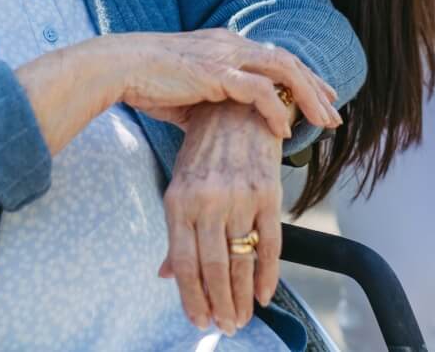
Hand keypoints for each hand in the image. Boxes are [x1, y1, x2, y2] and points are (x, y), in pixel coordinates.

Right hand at [115, 29, 340, 138]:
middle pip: (288, 61)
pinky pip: (258, 91)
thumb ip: (209, 102)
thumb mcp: (187, 90)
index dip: (301, 76)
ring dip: (308, 96)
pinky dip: (276, 109)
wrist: (120, 67)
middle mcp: (231, 44)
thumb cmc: (146, 81)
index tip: (320, 96)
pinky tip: (286, 129)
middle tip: (334, 112)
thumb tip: (217, 125)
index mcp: (225, 44)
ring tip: (324, 121)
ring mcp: (226, 56)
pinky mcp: (216, 73)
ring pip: (283, 70)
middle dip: (315, 87)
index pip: (275, 57)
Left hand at [158, 103, 283, 334]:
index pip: (184, 263)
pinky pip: (270, 244)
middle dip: (219, 304)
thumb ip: (177, 234)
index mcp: (179, 200)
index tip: (198, 321)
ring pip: (241, 260)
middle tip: (225, 327)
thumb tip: (165, 275)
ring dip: (242, 297)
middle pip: (213, 267)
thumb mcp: (181, 185)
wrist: (237, 108)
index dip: (191, 297)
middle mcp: (207, 201)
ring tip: (242, 319)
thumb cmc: (203, 151)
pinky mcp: (267, 193)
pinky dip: (268, 274)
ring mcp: (239, 197)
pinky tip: (265, 294)